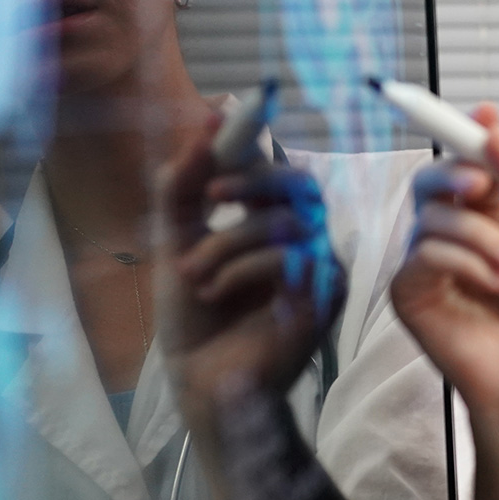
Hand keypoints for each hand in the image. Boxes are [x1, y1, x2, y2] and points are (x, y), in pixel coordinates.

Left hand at [158, 112, 346, 430]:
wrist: (198, 377)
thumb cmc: (192, 315)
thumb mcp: (175, 239)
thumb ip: (182, 185)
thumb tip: (204, 123)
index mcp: (270, 222)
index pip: (277, 168)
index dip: (254, 145)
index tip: (224, 122)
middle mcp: (302, 240)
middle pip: (298, 184)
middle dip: (249, 182)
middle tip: (208, 197)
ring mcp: (318, 268)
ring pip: (289, 222)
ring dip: (228, 243)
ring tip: (194, 274)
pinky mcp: (323, 297)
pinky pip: (291, 258)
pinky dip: (244, 268)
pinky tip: (217, 291)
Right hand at [390, 103, 498, 421]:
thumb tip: (493, 124)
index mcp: (483, 213)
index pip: (464, 161)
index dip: (466, 132)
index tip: (482, 112)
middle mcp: (448, 232)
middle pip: (431, 179)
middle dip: (458, 173)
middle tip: (484, 187)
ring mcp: (424, 261)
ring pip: (434, 216)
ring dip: (482, 238)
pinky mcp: (408, 291)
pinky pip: (425, 253)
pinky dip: (466, 263)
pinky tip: (492, 287)